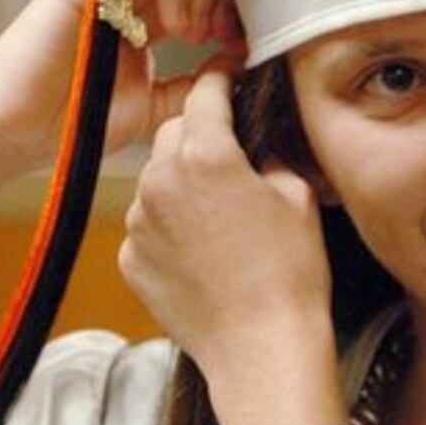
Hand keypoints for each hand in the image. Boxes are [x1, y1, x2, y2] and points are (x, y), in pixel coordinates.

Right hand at [0, 0, 243, 180]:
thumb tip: (238, 60)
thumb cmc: (75, 124)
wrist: (16, 135)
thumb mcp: (157, 106)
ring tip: (193, 32)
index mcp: (149, 16)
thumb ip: (197, 83)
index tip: (241, 41)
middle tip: (221, 33)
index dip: (233, 2)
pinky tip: (173, 25)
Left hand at [118, 58, 334, 374]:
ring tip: (220, 216)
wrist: (260, 348)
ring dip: (181, 184)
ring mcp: (137, 223)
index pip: (205, 93)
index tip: (227, 77)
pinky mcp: (129, 260)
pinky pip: (147, 225)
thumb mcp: (297, 198)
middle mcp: (159, 181)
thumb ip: (269, 158)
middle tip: (232, 154)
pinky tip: (203, 251)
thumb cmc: (289, 274)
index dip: (220, 80)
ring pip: (155, 180)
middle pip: (174, 133)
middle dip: (199, 135)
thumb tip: (258, 149)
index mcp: (205, 154)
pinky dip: (168, 228)